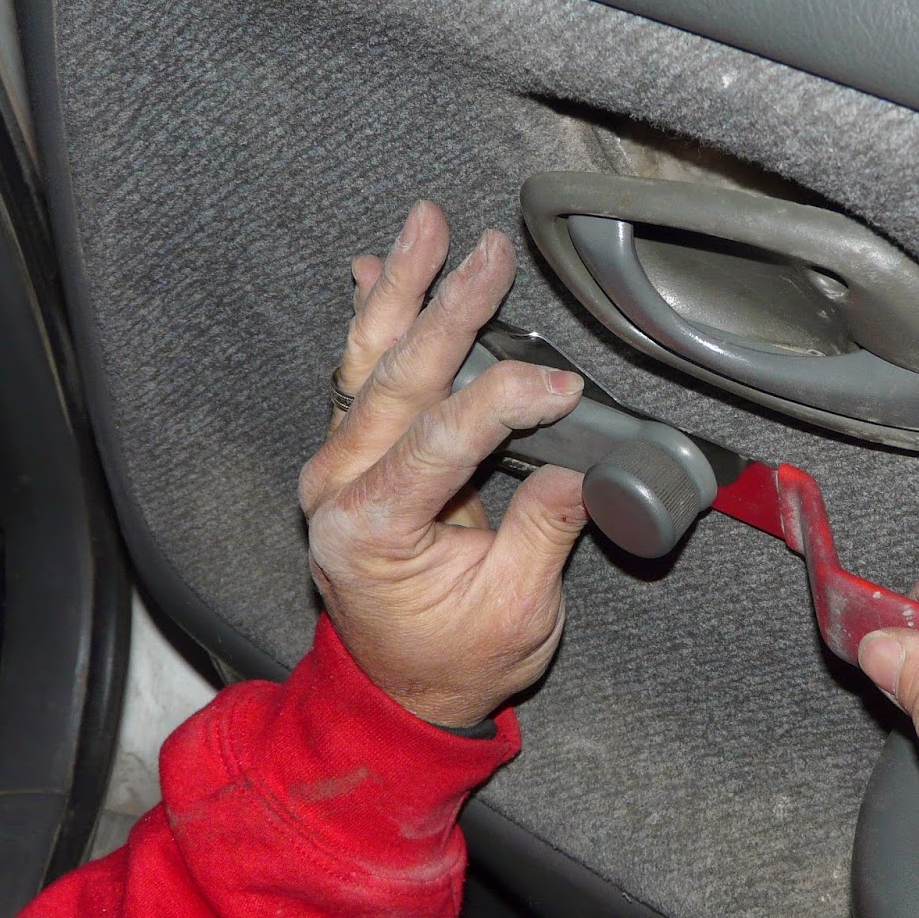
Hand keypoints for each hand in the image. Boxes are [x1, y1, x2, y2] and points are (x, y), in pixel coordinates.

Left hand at [299, 201, 587, 726]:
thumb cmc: (454, 659)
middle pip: (396, 378)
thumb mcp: (514, 612)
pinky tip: (374, 270)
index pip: (440, 441)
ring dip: (401, 288)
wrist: (401, 690)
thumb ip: (543, 531)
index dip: (504, 402)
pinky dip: (374, 318)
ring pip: (369, 358)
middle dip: (448, 308)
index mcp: (368, 530)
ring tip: (424, 226)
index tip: (562, 387)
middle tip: (488, 254)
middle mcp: (339, 487)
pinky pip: (361, 373)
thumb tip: (579, 465)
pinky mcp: (355, 453)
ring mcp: (339, 465)